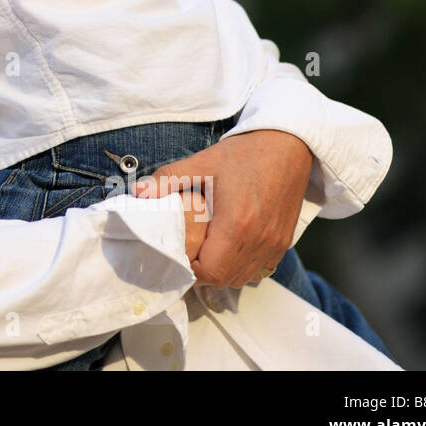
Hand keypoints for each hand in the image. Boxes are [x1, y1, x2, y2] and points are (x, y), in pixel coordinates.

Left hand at [133, 129, 311, 288]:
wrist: (287, 145)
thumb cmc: (245, 154)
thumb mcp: (202, 162)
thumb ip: (168, 179)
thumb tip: (138, 191)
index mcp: (236, 224)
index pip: (210, 271)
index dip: (190, 268)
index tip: (180, 252)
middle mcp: (258, 240)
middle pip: (225, 279)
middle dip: (203, 272)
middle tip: (190, 251)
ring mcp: (274, 243)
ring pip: (243, 278)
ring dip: (223, 270)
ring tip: (209, 249)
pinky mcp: (284, 241)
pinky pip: (261, 269)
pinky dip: (243, 266)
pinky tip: (231, 246)